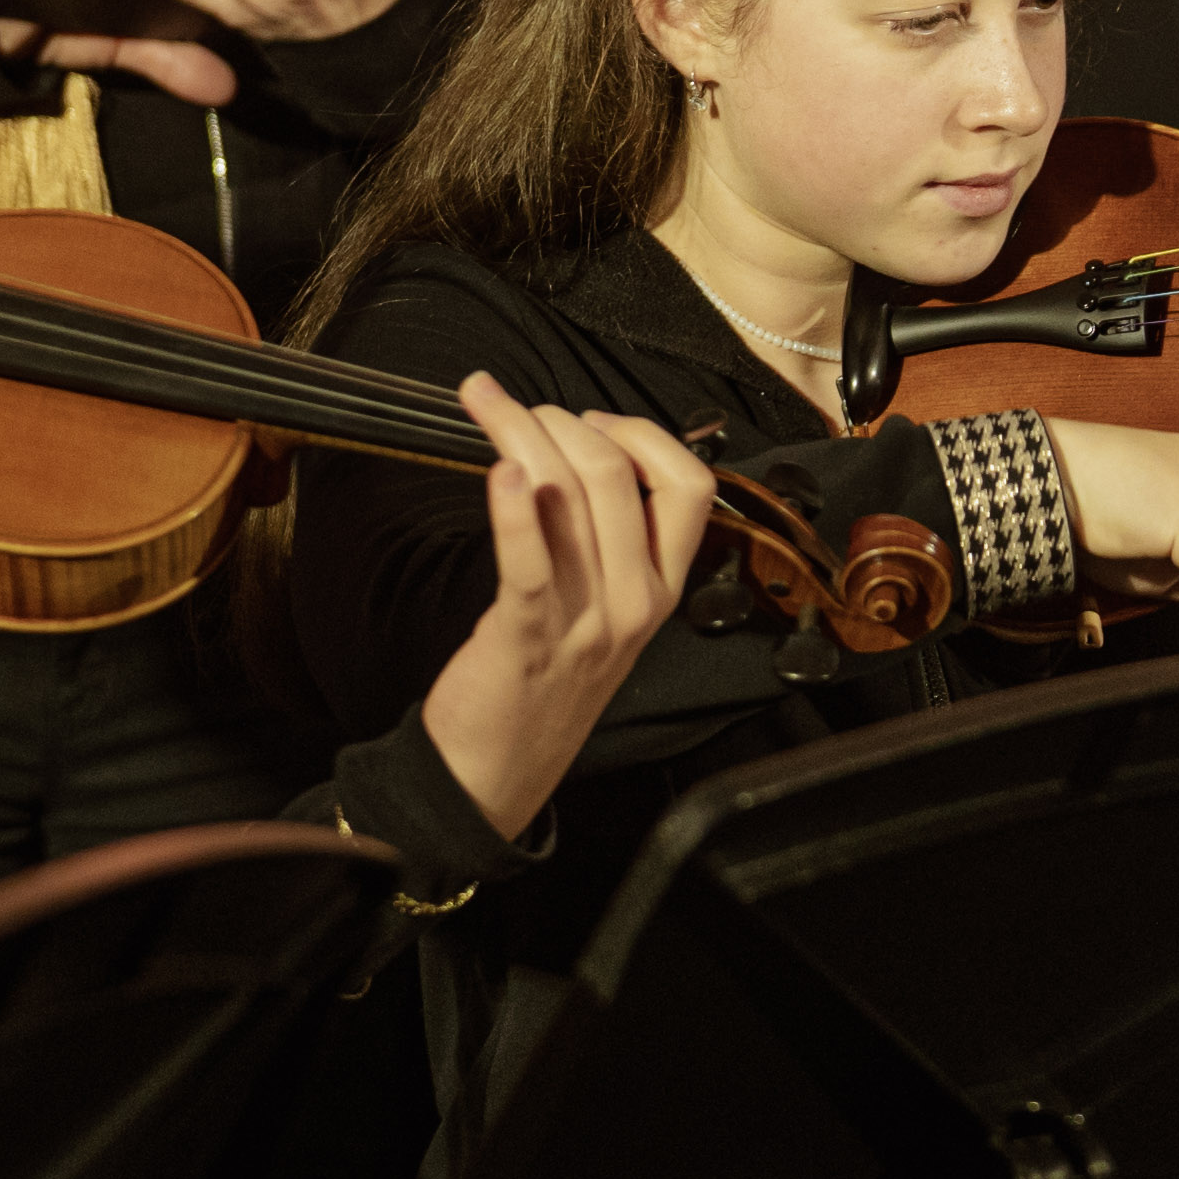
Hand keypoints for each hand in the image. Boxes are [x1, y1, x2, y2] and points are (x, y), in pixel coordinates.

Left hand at [414, 375, 718, 840]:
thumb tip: (580, 454)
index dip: (640, 434)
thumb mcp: (605, 611)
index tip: (590, 419)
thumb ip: (610, 542)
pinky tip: (494, 470)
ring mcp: (587, 620)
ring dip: (521, 434)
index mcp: (662, 588)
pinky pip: (528, 558)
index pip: (689, 485)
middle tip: (516, 410)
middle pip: (616, 473)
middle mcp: (636, 600)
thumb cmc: (543, 677)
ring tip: (489, 410)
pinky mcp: (529, 633)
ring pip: (568, 495)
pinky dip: (511, 507)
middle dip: (560, 420)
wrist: (498, 768)